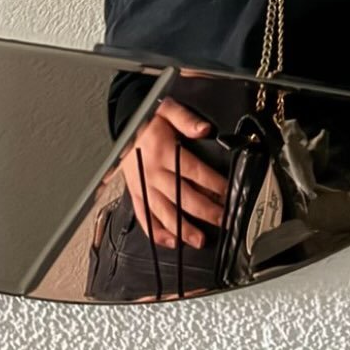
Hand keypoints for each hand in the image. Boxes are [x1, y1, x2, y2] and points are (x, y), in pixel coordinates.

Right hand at [103, 98, 227, 249]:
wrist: (121, 123)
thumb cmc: (145, 118)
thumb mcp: (167, 109)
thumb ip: (187, 119)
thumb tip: (204, 129)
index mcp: (163, 151)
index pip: (194, 172)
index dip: (213, 184)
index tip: (228, 192)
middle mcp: (153, 172)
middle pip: (183, 196)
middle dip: (205, 211)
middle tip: (223, 220)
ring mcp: (143, 186)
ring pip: (164, 212)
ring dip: (183, 228)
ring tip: (200, 239)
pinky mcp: (135, 193)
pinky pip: (144, 217)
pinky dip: (156, 232)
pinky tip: (171, 241)